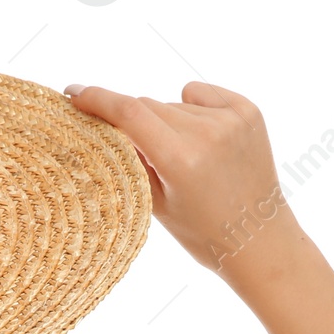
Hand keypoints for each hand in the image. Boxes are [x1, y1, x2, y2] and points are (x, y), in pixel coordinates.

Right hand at [67, 81, 303, 284]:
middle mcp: (207, 132)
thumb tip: (106, 124)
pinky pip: (200, 95)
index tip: (73, 92)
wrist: (260, 240)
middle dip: (135, 123)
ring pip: (172, 103)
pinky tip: (204, 141)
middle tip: (143, 154)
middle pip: (147, 106)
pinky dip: (192, 110)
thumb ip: (129, 161)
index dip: (96, 99)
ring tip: (185, 159)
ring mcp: (231, 119)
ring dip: (165, 122)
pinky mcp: (247, 110)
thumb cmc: (203, 233)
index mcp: (181, 159)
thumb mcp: (156, 205)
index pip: (128, 113)